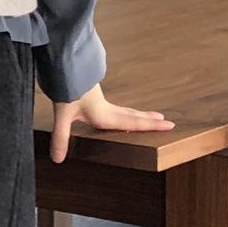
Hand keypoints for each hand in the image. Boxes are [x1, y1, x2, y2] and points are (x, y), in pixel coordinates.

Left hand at [48, 84, 172, 162]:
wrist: (63, 66)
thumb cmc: (65, 88)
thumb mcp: (62, 114)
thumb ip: (61, 137)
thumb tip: (57, 160)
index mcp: (104, 114)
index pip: (132, 122)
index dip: (151, 125)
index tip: (169, 124)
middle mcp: (106, 109)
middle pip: (134, 116)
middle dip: (151, 121)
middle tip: (168, 122)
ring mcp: (101, 102)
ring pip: (126, 110)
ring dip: (140, 115)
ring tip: (152, 116)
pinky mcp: (95, 96)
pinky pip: (116, 107)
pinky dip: (126, 111)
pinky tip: (122, 112)